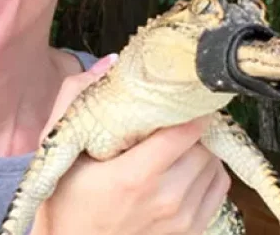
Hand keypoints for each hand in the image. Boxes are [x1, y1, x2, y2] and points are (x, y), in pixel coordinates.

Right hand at [32, 54, 230, 234]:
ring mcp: (181, 219)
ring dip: (200, 150)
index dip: (185, 109)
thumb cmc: (64, 198)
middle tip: (171, 123)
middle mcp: (165, 199)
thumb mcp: (59, 146)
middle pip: (203, 146)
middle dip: (190, 130)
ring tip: (176, 147)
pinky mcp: (191, 231)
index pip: (185, 131)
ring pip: (215, 165)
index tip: (176, 99)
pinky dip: (207, 173)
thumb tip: (111, 61)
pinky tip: (183, 169)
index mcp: (133, 176)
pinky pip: (219, 188)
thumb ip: (77, 95)